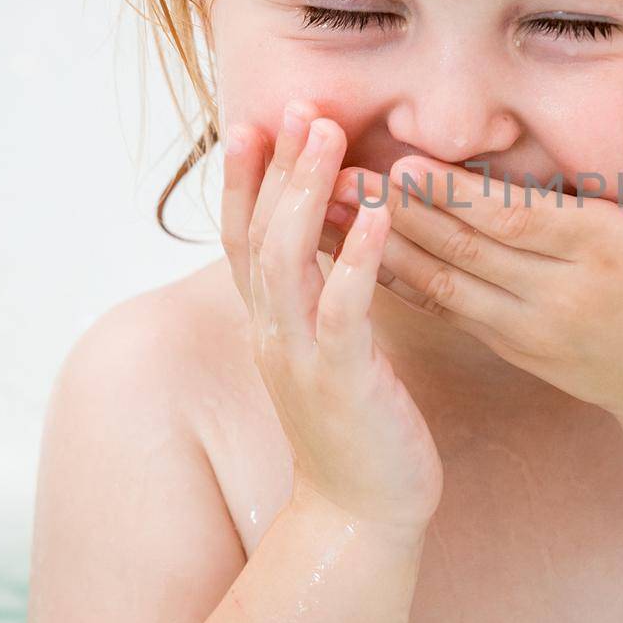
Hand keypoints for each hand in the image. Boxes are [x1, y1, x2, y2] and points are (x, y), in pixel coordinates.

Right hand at [221, 99, 442, 533]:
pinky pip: (342, 309)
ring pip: (290, 260)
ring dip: (307, 192)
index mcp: (269, 325)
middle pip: (260, 233)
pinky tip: (379, 214)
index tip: (253, 122)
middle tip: (300, 106)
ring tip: (330, 136)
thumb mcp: (326, 354)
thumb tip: (332, 243)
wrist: (362, 516)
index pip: (243, 238)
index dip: (244, 180)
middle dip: (277, 166)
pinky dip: (358, 257)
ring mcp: (300, 358)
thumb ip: (319, 300)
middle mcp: (272, 334)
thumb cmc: (356, 428)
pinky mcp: (342, 381)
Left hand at [328, 103, 622, 420]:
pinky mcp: (508, 346)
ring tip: (324, 210)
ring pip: (443, 281)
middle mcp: (558, 295)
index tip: (406, 165)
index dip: (458, 197)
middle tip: (336, 174)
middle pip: (466, 249)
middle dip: (398, 212)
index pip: (518, 221)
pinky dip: (397, 280)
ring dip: (380, 246)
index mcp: (603, 253)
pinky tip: (351, 256)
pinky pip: (445, 308)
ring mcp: (529, 327)